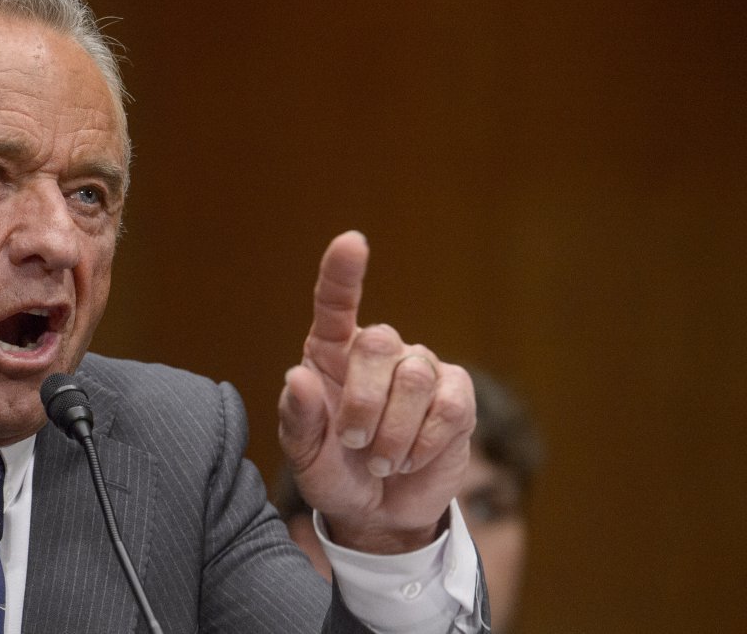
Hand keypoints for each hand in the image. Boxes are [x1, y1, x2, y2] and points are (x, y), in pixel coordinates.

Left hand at [277, 231, 475, 553]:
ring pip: (415, 378)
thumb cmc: (335, 473)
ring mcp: (421, 368)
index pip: (336, 303)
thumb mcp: (305, 457)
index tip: (351, 242)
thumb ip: (300, 420)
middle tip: (356, 444)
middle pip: (379, 343)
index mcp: (330, 353)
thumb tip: (298, 378)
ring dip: (394, 433)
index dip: (343, 272)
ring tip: (382, 462)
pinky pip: (449, 407)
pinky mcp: (457, 396)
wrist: (379, 513)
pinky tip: (410, 460)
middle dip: (365, 403)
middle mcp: (378, 351)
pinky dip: (425, 443)